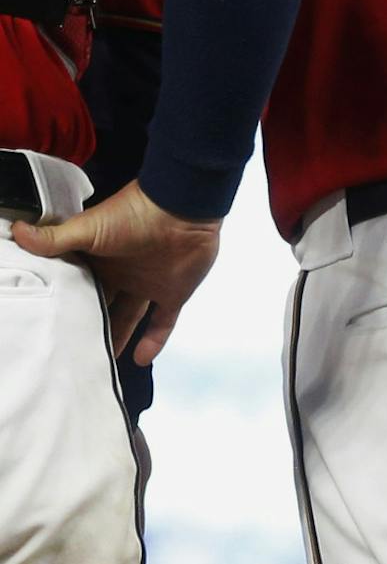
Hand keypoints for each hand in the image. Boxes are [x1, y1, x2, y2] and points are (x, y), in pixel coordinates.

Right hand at [8, 180, 221, 362]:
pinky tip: (140, 360)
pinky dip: (154, 341)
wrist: (183, 206)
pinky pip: (163, 322)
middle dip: (90, 328)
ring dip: (118, 340)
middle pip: (102, 307)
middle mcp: (122, 274)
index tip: (50, 329)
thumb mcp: (88, 228)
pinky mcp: (174, 292)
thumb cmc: (133, 213)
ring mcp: (148, 284)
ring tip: (98, 366)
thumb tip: (16, 232)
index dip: (67, 307)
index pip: (79, 289)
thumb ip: (55, 238)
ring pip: (129, 319)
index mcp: (100, 260)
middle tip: (72, 356)